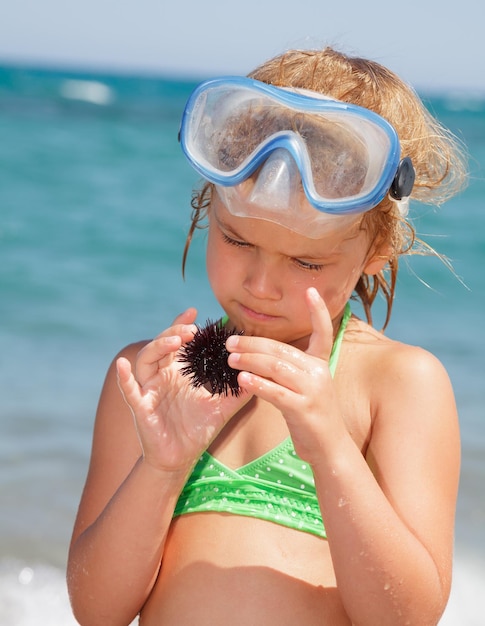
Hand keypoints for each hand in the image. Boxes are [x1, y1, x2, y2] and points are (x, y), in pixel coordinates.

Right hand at [117, 308, 249, 472]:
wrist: (180, 459)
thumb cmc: (197, 430)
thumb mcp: (222, 407)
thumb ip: (239, 391)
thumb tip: (261, 374)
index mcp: (177, 373)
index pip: (178, 342)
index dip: (182, 325)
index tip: (195, 312)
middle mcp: (161, 377)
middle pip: (161, 345)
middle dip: (173, 332)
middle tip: (191, 329)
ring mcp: (149, 390)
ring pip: (145, 360)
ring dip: (158, 347)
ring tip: (175, 341)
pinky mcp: (141, 407)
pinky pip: (129, 390)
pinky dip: (124, 377)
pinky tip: (122, 365)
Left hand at [226, 288, 344, 461]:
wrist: (329, 448)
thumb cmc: (310, 415)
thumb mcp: (304, 386)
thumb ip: (287, 368)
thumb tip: (255, 353)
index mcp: (321, 364)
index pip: (323, 333)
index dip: (318, 312)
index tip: (311, 290)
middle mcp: (320, 373)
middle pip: (282, 350)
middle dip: (253, 344)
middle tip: (229, 341)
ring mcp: (314, 391)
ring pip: (276, 367)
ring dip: (249, 360)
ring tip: (229, 358)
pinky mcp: (305, 409)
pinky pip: (276, 392)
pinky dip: (257, 384)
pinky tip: (241, 379)